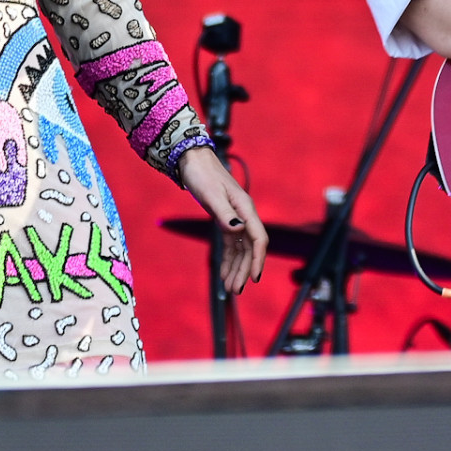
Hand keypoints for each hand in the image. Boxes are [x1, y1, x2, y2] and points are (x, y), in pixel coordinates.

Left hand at [178, 147, 266, 294]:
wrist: (192, 160)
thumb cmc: (202, 174)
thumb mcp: (211, 195)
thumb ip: (225, 214)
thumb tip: (239, 230)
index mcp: (245, 208)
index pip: (258, 239)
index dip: (258, 259)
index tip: (254, 277)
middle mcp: (243, 215)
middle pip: (250, 248)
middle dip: (244, 270)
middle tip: (235, 290)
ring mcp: (235, 218)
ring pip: (240, 249)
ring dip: (236, 268)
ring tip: (230, 288)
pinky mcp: (224, 219)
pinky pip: (230, 244)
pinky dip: (228, 259)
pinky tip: (224, 274)